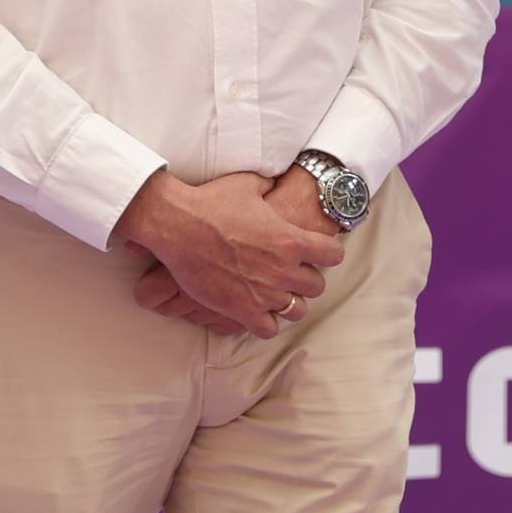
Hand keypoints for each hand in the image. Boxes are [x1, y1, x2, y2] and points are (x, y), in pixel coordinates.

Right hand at [114, 171, 342, 341]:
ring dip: (289, 302)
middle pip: (316, 286)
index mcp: (290, 240)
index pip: (333, 254)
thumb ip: (270, 186)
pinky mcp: (242, 311)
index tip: (315, 251)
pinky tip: (257, 310)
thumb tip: (276, 182)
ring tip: (276, 293)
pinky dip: (266, 322)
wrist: (178, 225)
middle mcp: (283, 270)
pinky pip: (269, 329)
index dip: (326, 252)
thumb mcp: (248, 184)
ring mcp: (264, 294)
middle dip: (306, 278)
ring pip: (297, 310)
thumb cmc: (211, 202)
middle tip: (290, 271)